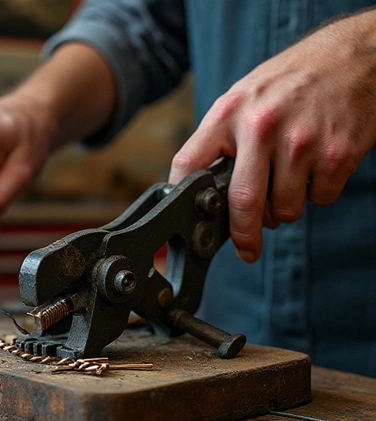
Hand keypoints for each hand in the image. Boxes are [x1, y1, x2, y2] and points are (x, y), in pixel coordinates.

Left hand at [169, 10, 375, 262]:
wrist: (353, 56)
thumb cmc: (291, 81)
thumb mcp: (244, 97)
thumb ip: (222, 139)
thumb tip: (202, 190)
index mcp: (229, 112)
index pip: (189, 164)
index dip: (181, 199)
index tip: (188, 223)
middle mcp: (262, 126)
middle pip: (242, 202)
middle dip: (243, 235)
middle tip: (246, 249)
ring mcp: (301, 142)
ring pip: (284, 209)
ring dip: (284, 209)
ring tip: (289, 179)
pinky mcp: (336, 154)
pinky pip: (319, 198)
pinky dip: (316, 193)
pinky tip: (315, 167)